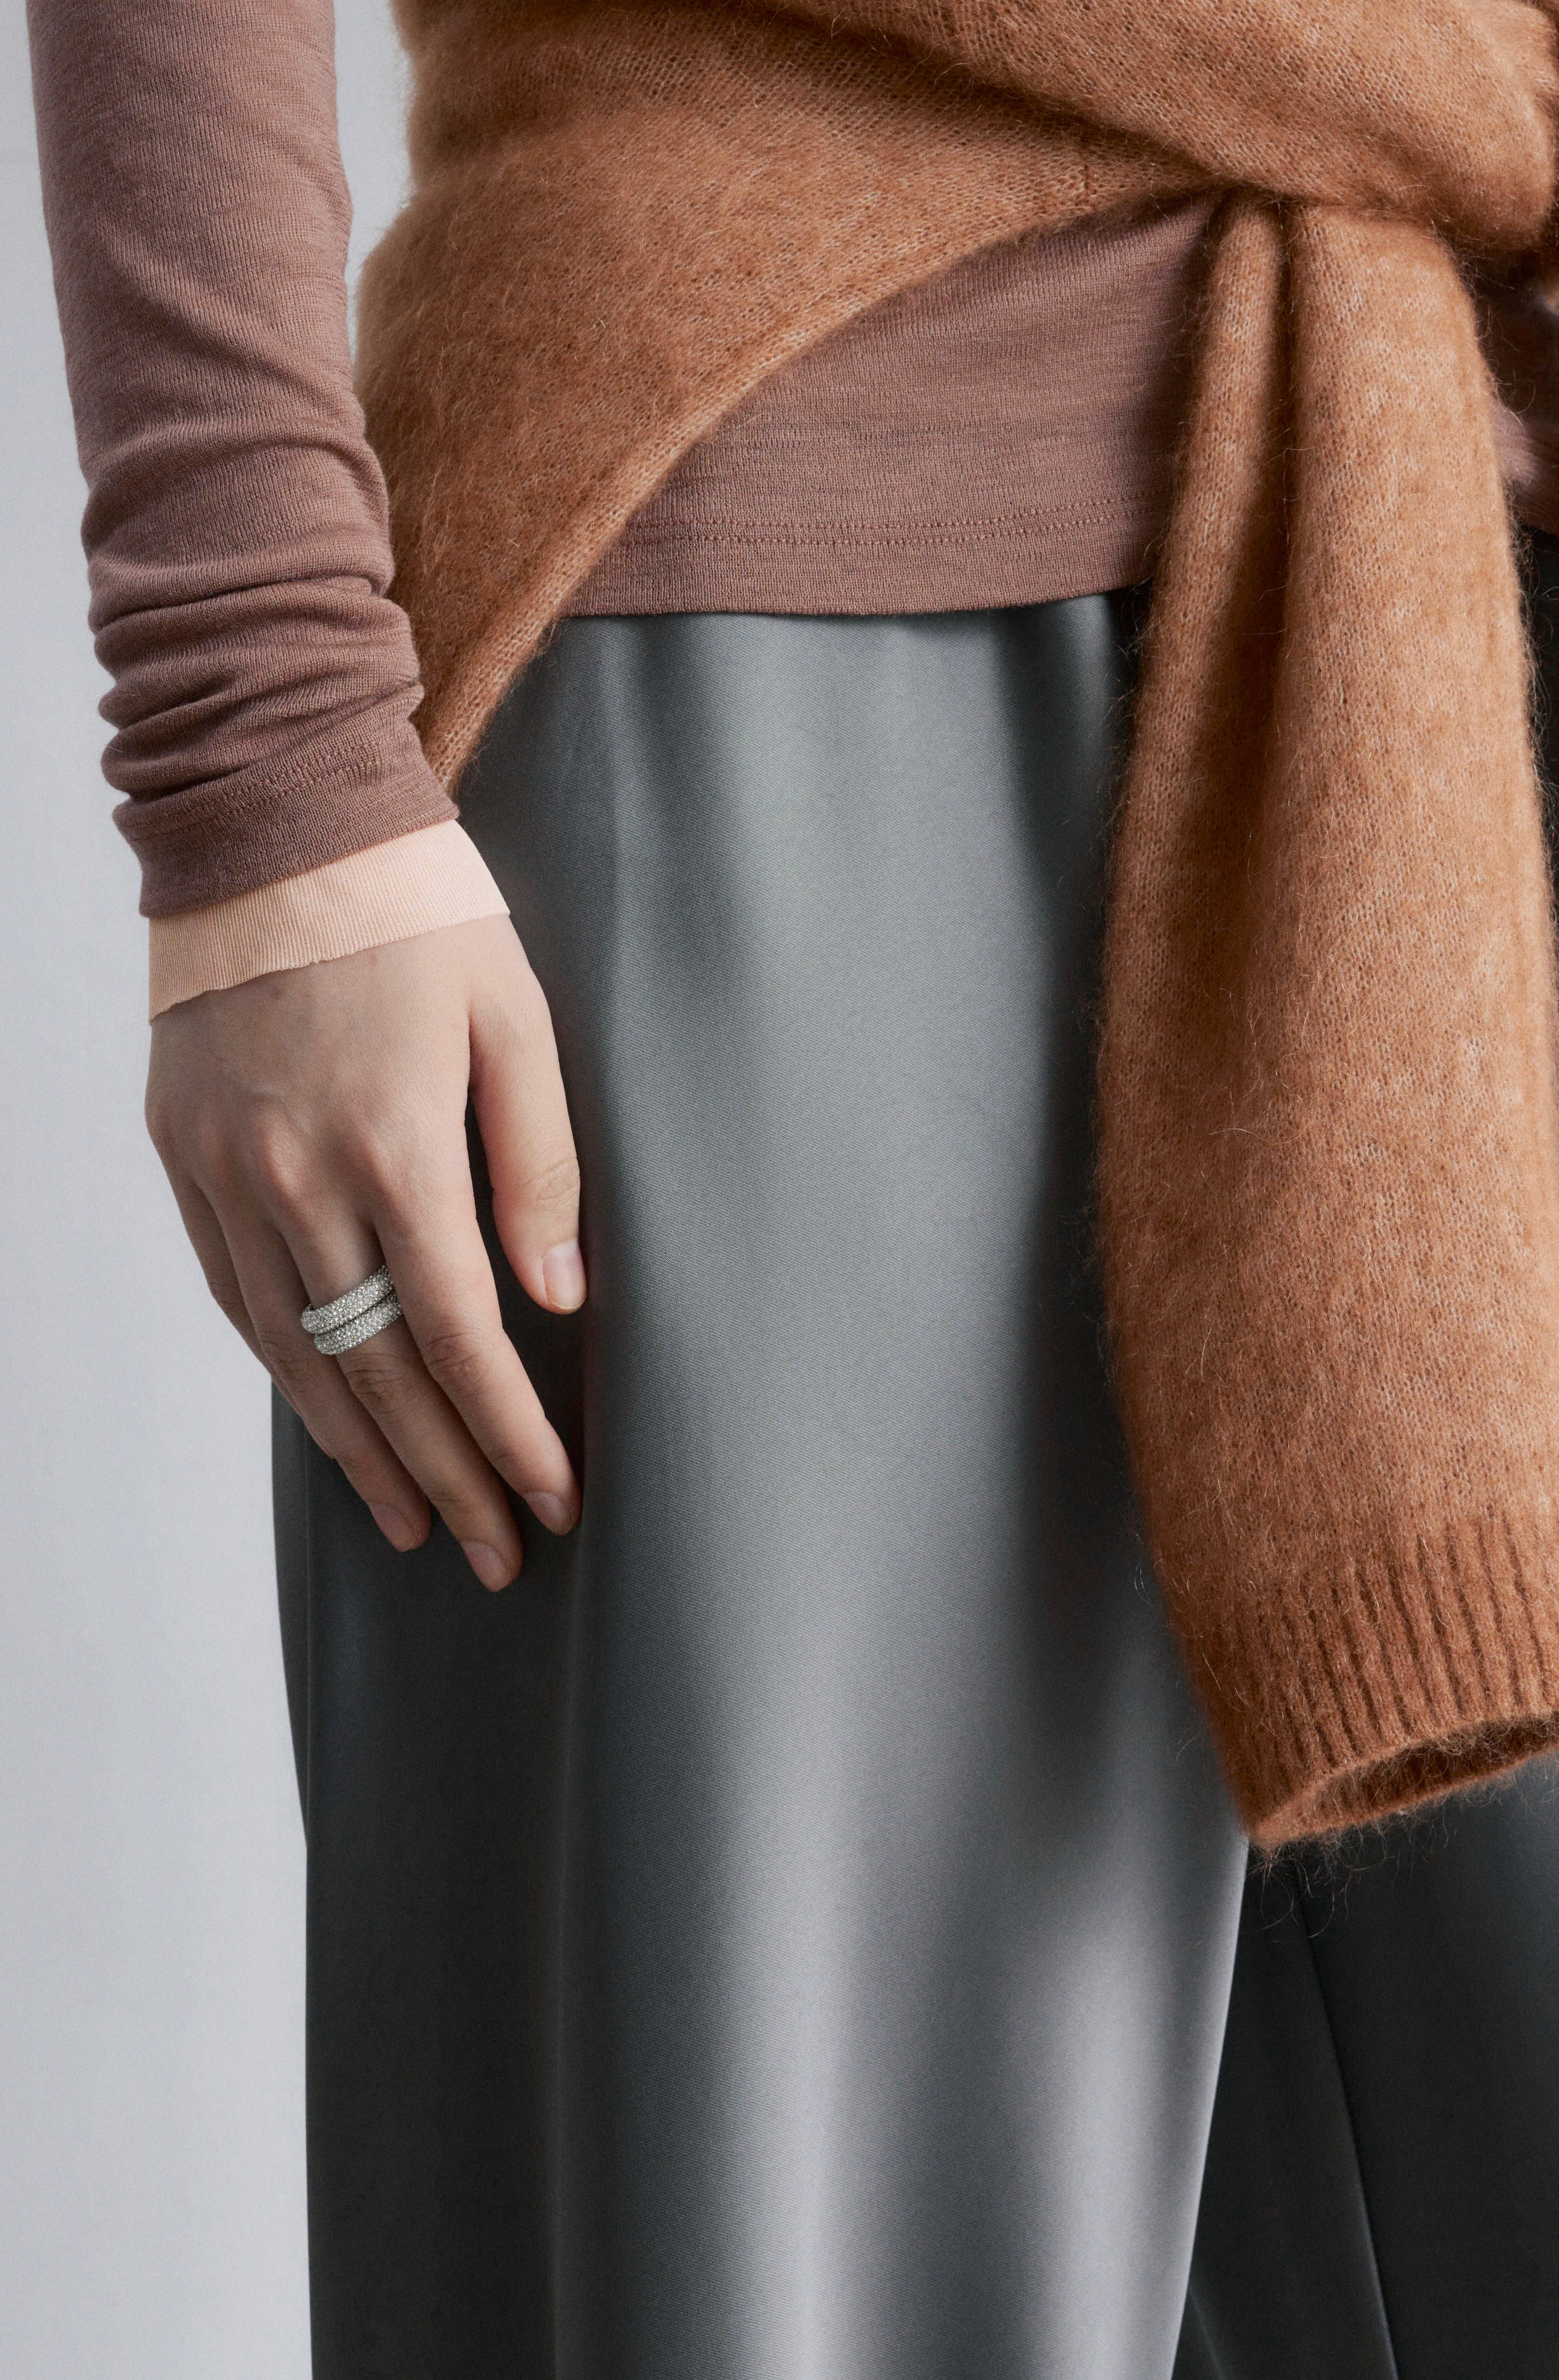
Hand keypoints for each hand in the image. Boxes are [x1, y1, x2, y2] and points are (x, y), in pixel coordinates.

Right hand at [146, 916, 583, 1588]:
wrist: (270, 825)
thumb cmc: (419, 912)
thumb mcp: (517, 1017)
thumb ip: (540, 1162)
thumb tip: (556, 1297)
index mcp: (394, 1144)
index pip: (458, 1334)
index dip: (508, 1430)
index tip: (552, 1498)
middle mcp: (298, 1176)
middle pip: (377, 1370)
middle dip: (446, 1473)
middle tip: (497, 1554)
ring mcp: (227, 1173)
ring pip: (297, 1353)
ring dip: (361, 1450)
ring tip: (417, 1522)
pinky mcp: (182, 1156)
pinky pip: (238, 1296)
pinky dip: (287, 1371)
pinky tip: (329, 1422)